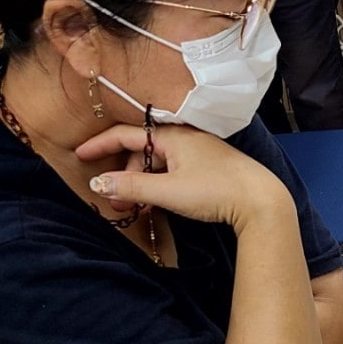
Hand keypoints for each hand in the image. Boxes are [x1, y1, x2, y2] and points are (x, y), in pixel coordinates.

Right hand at [76, 123, 288, 229]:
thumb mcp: (168, 191)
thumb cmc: (216, 191)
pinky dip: (160, 185)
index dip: (100, 144)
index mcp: (173, 136)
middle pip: (142, 151)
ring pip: (159, 164)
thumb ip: (131, 186)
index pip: (126, 134)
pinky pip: (174, 171)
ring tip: (135, 209)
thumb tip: (99, 183)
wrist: (262, 200)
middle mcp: (185, 138)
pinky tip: (157, 204)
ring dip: (142, 184)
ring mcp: (199, 152)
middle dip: (124, 175)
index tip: (80, 156)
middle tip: (116, 202)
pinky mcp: (209, 167)